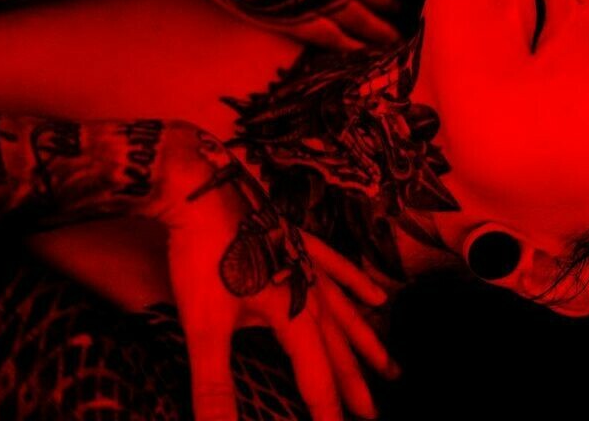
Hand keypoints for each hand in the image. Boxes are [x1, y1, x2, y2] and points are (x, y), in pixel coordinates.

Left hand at [163, 133, 399, 420]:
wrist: (199, 189)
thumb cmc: (202, 256)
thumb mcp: (205, 329)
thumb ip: (215, 388)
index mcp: (294, 315)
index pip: (315, 379)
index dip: (328, 413)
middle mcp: (310, 291)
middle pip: (337, 350)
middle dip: (353, 386)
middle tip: (373, 415)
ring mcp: (307, 263)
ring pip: (345, 314)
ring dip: (364, 344)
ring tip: (390, 369)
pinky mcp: (296, 241)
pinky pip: (336, 267)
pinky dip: (356, 284)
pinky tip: (376, 296)